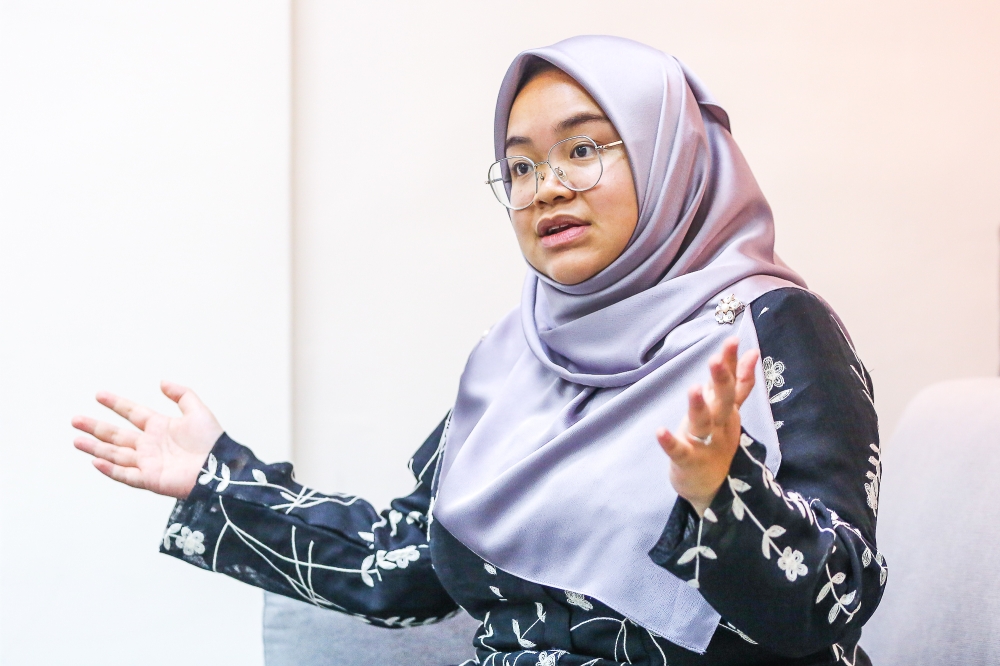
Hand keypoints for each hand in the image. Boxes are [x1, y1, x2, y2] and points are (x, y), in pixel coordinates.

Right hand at [72, 381, 223, 498]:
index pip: (132, 413)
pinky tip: (95, 461)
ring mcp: (148, 462)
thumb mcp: (198, 411)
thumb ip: (182, 394)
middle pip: (117, 435)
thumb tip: (163, 382)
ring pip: (115, 454)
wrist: (220, 468)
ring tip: (77, 439)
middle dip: (96, 427)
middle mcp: (150, 445)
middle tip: (76, 419)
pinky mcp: (150, 479)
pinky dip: (110, 469)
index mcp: (160, 427)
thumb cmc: (213, 442)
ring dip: (96, 448)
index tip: (99, 395)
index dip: (116, 404)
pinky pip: (125, 475)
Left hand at [656, 337, 758, 515]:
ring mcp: (705, 444)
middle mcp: (719, 425)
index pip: (733, 383)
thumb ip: (740, 382)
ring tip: (694, 388)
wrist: (715, 490)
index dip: (733, 363)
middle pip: (723, 401)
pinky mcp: (688, 462)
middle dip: (721, 380)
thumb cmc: (717, 442)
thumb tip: (753, 352)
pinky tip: (660, 431)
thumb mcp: (730, 411)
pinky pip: (680, 451)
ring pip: (703, 423)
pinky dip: (670, 442)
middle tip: (715, 359)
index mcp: (727, 411)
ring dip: (698, 406)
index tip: (733, 340)